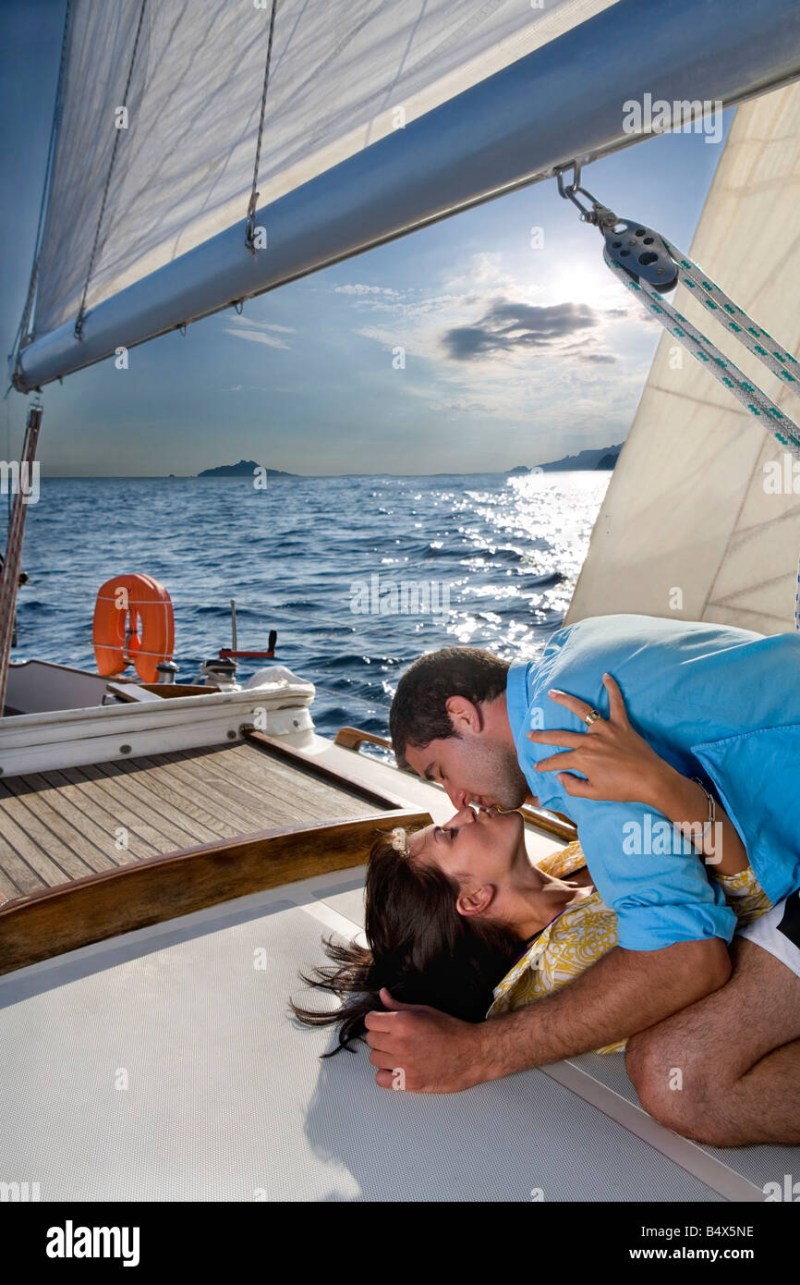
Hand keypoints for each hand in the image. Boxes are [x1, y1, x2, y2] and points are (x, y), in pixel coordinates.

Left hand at [364, 988, 490, 1092]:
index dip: (377, 1020)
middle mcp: (400, 1043)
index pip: (369, 1021)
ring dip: (384, 1056)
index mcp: (403, 1022)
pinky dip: (387, 1075)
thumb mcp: (425, 1010)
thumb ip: (399, 1005)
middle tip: (395, 1038)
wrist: (473, 1053)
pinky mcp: (409, 1083)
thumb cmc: (451, 1030)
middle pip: (370, 1040)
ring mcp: (403, 1065)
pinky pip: (381, 1080)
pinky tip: (399, 1068)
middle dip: (380, 1037)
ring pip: (374, 1059)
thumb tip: (382, 994)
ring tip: (399, 1053)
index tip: (384, 1023)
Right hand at [527, 673, 675, 806]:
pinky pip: (617, 704)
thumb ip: (574, 787)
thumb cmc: (623, 789)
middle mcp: (590, 741)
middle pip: (561, 735)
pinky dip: (613, 689)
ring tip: (553, 693)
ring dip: (566, 700)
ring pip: (583, 711)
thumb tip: (560, 777)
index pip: (558, 760)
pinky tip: (606, 676)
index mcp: (583, 758)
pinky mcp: (622, 725)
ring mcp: (606, 730)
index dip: (545, 764)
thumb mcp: (594, 794)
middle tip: (530, 733)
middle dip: (543, 736)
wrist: (651, 780)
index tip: (537, 766)